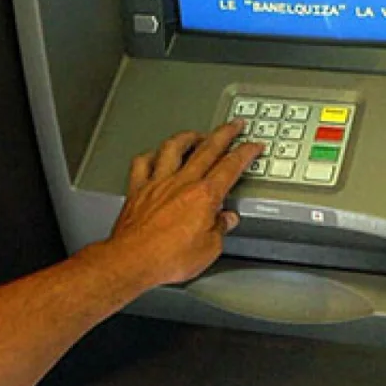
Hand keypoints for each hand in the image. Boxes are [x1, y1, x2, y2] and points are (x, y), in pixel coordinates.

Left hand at [100, 122, 262, 288]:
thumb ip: (219, 229)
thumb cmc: (167, 258)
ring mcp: (157, 183)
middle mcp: (181, 183)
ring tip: (196, 133)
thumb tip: (226, 220)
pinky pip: (142, 163)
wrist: (132, 260)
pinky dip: (150, 155)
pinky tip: (154, 154)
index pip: (230, 166)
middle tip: (233, 124)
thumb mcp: (209, 250)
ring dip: (187, 136)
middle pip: (206, 149)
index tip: (253, 145)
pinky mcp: (137, 190)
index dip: (245, 153)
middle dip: (224, 133)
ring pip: (173, 148)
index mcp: (204, 196)